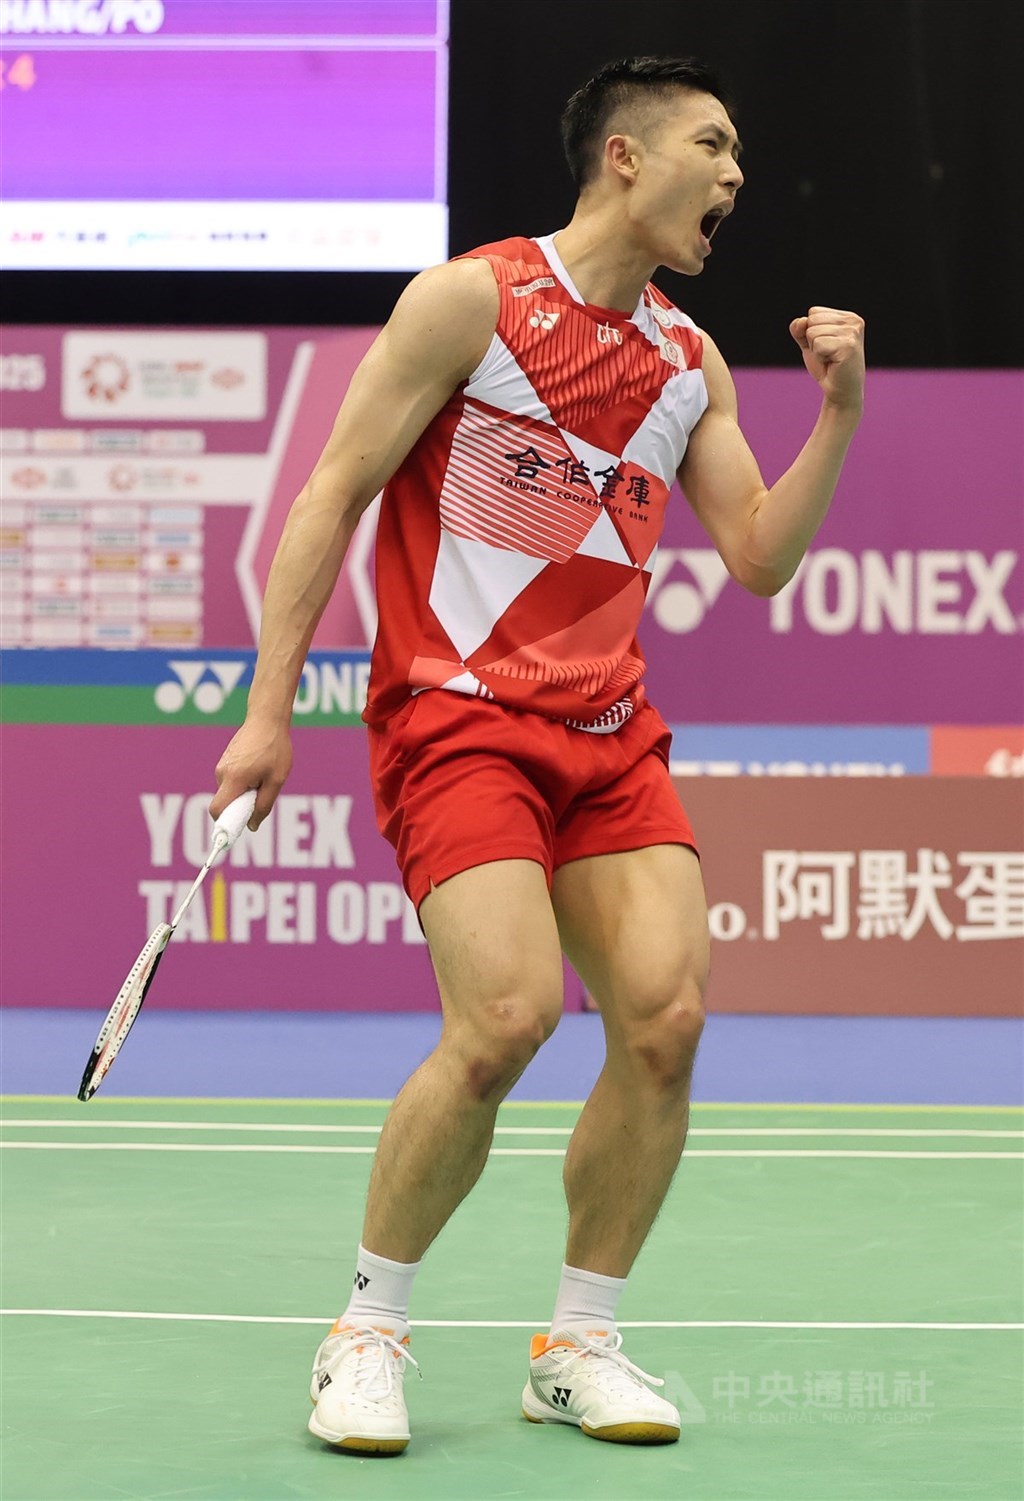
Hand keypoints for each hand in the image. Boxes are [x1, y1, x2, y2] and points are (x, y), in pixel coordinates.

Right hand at [210, 715, 292, 829]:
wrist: (267, 719)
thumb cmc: (275, 748)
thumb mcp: (276, 781)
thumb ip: (263, 805)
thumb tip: (251, 826)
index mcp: (233, 779)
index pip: (217, 809)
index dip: (223, 823)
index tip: (235, 829)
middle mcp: (222, 773)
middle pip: (225, 802)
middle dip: (240, 807)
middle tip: (261, 796)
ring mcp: (222, 765)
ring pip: (229, 791)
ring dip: (244, 793)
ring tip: (264, 777)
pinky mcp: (226, 760)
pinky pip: (231, 781)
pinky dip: (243, 783)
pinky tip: (259, 770)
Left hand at [789, 307, 864, 412]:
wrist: (840, 392)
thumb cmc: (827, 367)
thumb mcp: (809, 344)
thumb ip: (800, 330)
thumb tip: (801, 321)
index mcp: (847, 317)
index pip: (813, 311)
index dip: (812, 332)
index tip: (826, 346)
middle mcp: (853, 321)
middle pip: (812, 320)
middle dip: (813, 341)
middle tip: (828, 354)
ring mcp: (852, 333)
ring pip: (813, 332)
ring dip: (816, 350)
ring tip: (830, 359)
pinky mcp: (848, 346)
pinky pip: (817, 344)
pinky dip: (820, 357)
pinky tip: (833, 363)